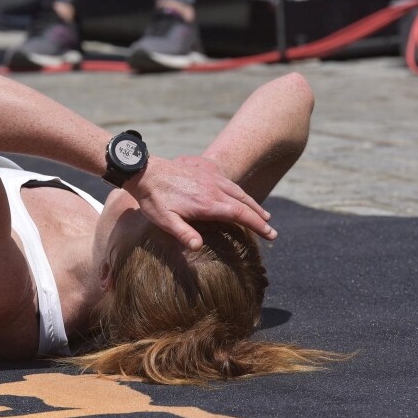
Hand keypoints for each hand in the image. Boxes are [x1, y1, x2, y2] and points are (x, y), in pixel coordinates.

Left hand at [123, 155, 276, 250]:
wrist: (145, 170)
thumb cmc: (154, 199)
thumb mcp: (164, 220)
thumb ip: (183, 233)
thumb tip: (198, 247)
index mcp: (207, 203)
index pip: (240, 215)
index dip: (257, 225)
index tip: (270, 234)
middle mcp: (214, 188)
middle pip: (244, 203)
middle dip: (260, 217)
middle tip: (272, 231)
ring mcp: (211, 177)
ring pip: (239, 191)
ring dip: (252, 204)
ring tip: (263, 215)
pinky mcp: (205, 169)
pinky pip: (229, 182)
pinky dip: (240, 192)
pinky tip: (241, 196)